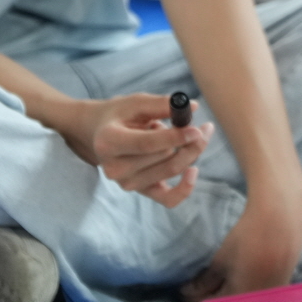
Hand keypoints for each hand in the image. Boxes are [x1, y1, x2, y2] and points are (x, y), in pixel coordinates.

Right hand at [56, 93, 214, 208]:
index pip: (147, 144)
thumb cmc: (119, 116)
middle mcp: (115, 168)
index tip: (198, 129)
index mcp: (109, 142)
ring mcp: (127, 183)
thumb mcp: (136, 103)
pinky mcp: (141, 191)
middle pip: (165, 157)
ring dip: (190, 152)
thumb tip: (193, 107)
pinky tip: (193, 171)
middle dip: (190, 140)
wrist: (98, 135)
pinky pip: (168, 199)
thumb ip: (161, 104)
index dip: (175, 137)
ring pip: (172, 170)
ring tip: (183, 136)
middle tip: (204, 127)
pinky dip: (185, 188)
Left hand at [179, 184, 301, 301]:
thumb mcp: (221, 260)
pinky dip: (247, 286)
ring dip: (230, 291)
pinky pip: (259, 292)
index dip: (193, 297)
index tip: (184, 289)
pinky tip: (242, 274)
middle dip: (212, 296)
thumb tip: (187, 292)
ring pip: (244, 299)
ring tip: (220, 278)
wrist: (281, 219)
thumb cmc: (248, 239)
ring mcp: (272, 294)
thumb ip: (204, 282)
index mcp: (239, 299)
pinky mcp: (282, 283)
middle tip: (199, 284)